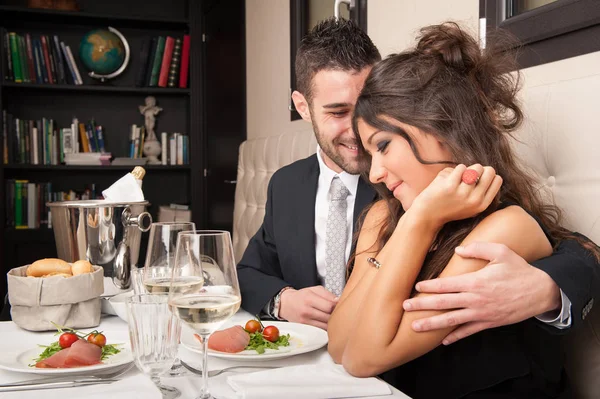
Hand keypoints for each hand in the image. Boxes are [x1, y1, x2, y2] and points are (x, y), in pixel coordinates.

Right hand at [278, 286, 338, 329]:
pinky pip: (320, 331)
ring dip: (331, 323)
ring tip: (331, 317)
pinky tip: (325, 322)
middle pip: (328, 317)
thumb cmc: (301, 296)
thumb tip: (339, 301)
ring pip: (326, 326)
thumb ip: (328, 295)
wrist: (286, 304)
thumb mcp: (314, 289)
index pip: (329, 306)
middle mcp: (306, 311)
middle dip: (335, 315)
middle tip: (337, 312)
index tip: (339, 305)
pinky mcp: (305, 329)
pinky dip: (325, 328)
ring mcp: (305, 321)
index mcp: (309, 298)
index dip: (337, 306)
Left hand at [402, 242, 560, 343]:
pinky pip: (469, 331)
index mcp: (476, 281)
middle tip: (404, 307)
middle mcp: (475, 299)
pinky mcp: (489, 323)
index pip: (446, 284)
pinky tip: (443, 341)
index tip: (416, 286)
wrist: (542, 291)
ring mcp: (482, 313)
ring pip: (452, 320)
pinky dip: (456, 337)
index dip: (429, 286)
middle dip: (422, 305)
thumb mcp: (501, 252)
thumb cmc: (519, 270)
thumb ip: (478, 248)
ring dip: (432, 324)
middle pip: (443, 303)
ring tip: (415, 327)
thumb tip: (458, 249)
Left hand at [410, 164, 501, 225]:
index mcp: (482, 205)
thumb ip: (481, 191)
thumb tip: (488, 170)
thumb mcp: (470, 205)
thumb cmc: (448, 207)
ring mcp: (463, 193)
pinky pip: (460, 167)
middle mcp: (475, 200)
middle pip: (489, 170)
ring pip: (475, 167)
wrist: (427, 215)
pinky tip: (446, 180)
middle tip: (466, 177)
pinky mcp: (450, 186)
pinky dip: (453, 171)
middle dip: (479, 169)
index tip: (476, 179)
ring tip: (456, 179)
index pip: (497, 179)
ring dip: (465, 169)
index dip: (487, 175)